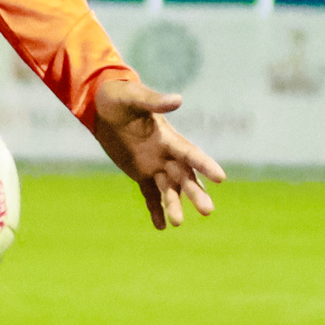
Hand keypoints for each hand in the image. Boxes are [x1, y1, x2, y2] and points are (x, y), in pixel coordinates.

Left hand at [93, 75, 225, 229]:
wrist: (103, 106)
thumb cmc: (120, 97)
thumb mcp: (134, 97)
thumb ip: (154, 101)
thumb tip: (178, 99)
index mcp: (168, 137)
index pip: (190, 153)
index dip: (205, 165)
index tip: (221, 178)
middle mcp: (166, 154)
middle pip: (185, 177)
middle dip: (196, 193)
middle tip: (208, 212)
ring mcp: (154, 165)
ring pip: (169, 189)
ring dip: (174, 205)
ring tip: (177, 224)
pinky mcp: (140, 173)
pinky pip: (149, 194)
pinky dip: (155, 209)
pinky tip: (160, 227)